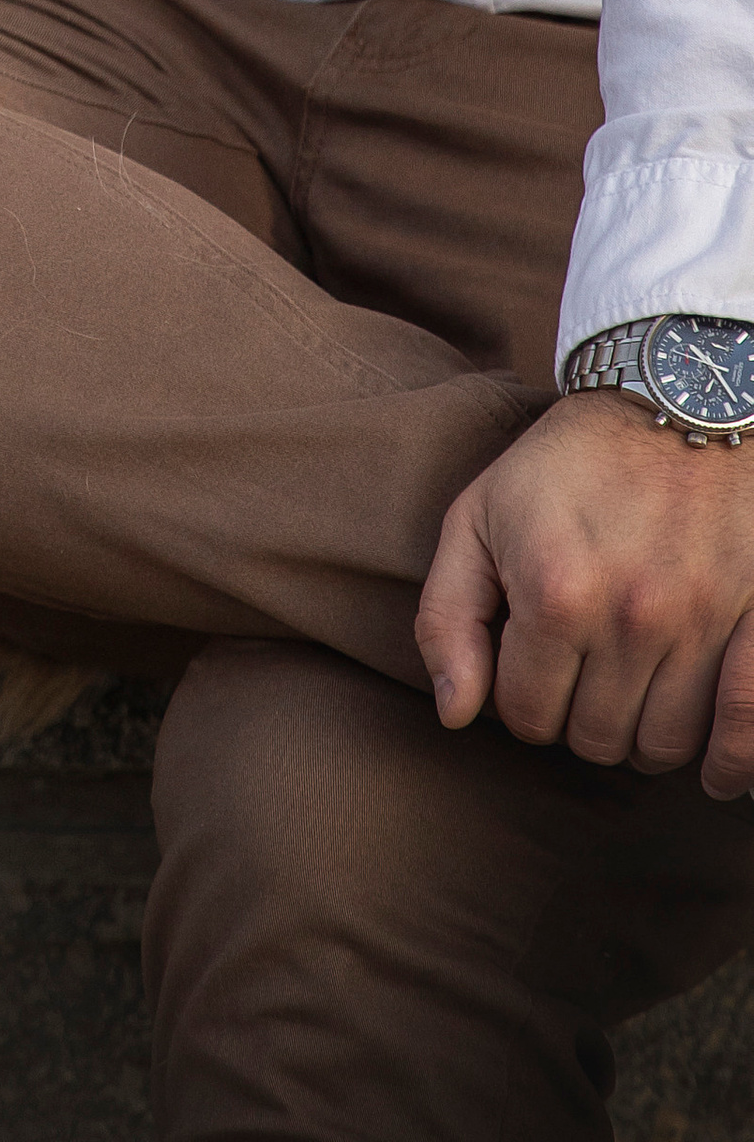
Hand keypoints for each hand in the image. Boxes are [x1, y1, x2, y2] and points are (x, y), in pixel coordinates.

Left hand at [415, 390, 753, 793]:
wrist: (673, 401)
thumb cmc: (565, 463)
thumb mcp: (478, 518)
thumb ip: (447, 618)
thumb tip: (454, 714)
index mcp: (555, 592)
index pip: (527, 716)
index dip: (521, 699)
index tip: (531, 668)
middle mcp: (631, 616)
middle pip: (597, 740)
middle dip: (579, 718)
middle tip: (583, 676)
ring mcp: (703, 622)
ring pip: (665, 746)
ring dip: (644, 734)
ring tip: (634, 690)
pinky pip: (747, 730)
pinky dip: (729, 763)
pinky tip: (713, 771)